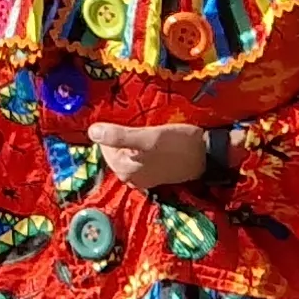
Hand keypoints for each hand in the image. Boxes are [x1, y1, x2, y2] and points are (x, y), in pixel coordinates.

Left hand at [84, 121, 208, 190]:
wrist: (207, 155)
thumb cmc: (178, 144)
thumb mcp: (148, 137)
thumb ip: (119, 136)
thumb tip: (91, 132)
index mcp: (124, 170)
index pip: (104, 145)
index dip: (113, 130)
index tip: (128, 120)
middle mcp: (129, 178)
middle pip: (115, 150)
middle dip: (122, 136)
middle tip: (139, 123)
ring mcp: (142, 178)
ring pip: (127, 153)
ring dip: (132, 140)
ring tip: (145, 129)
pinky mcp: (153, 174)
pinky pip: (138, 157)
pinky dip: (140, 147)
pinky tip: (151, 139)